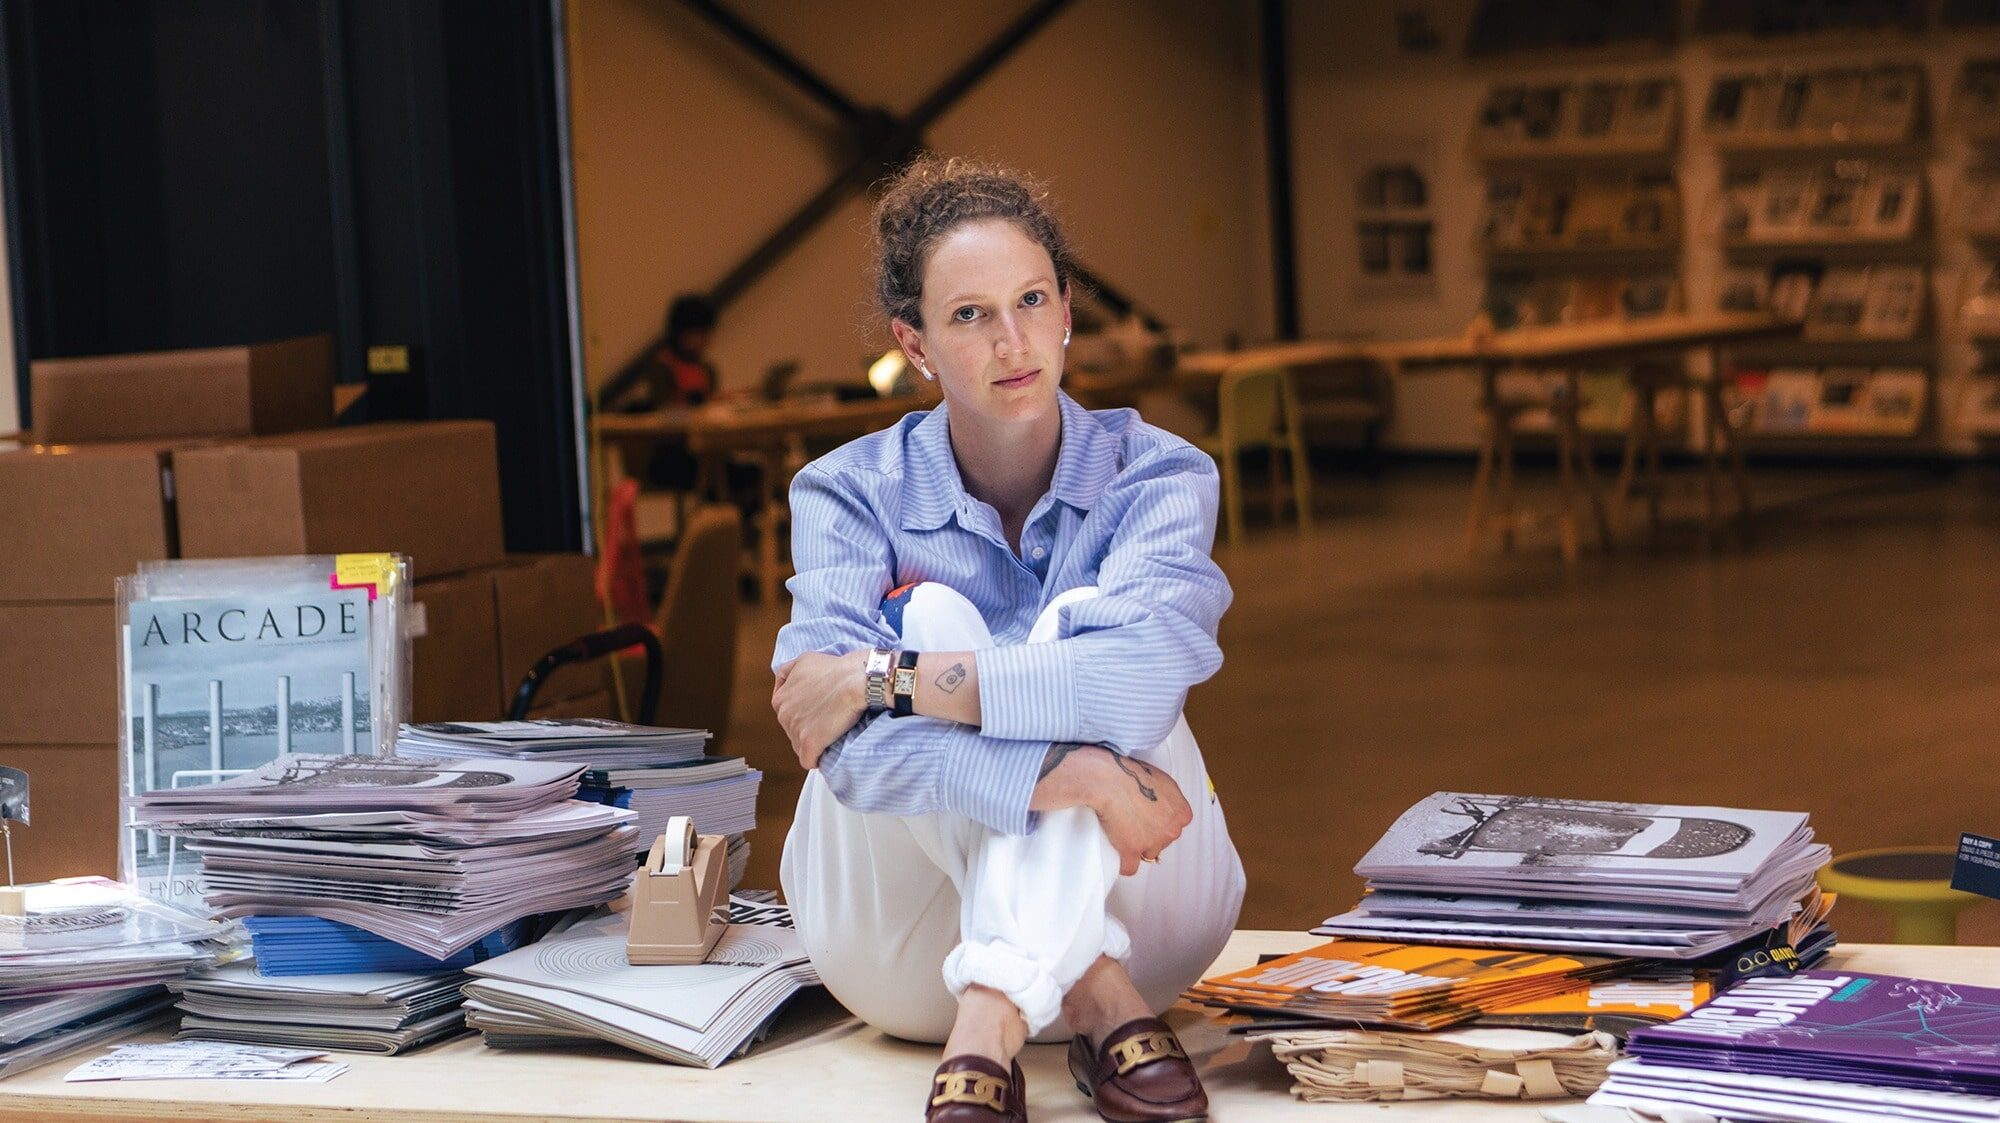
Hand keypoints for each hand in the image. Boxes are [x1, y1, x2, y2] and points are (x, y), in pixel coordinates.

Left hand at [770, 650, 869, 769]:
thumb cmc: (835, 668)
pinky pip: (808, 761)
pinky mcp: (809, 744)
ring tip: (831, 733)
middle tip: (827, 720)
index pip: (786, 714)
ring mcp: (796, 730)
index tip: (817, 711)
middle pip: (792, 731)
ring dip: (814, 743)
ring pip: (800, 746)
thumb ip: (788, 672)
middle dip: (808, 728)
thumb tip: (783, 681)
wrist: (855, 680)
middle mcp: (784, 715)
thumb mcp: (804, 660)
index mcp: (780, 699)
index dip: (803, 713)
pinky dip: (818, 759)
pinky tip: (827, 752)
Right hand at [1034, 745, 1192, 875]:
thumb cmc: (1131, 773)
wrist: (1109, 780)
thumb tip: (1164, 808)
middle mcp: (1171, 830)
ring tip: (1122, 832)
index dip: (1160, 823)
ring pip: (1148, 854)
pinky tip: (1117, 853)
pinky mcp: (1132, 851)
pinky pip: (1130, 867)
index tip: (1148, 817)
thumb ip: (1170, 799)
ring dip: (1137, 847)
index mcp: (1182, 813)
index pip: (1175, 827)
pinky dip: (1123, 862)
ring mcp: (1153, 842)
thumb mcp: (1162, 781)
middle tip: (1133, 821)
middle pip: (1163, 842)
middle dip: (1150, 835)